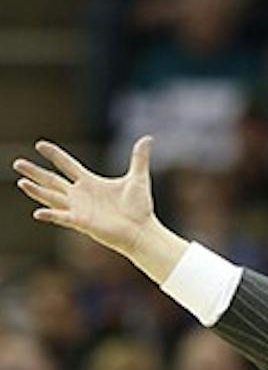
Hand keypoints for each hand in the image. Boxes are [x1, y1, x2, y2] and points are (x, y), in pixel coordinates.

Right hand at [15, 137, 185, 280]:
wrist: (143, 231)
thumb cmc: (140, 208)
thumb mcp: (138, 179)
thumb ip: (138, 159)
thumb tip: (148, 138)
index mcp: (90, 183)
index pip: (67, 165)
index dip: (54, 155)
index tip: (40, 144)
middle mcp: (81, 195)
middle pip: (52, 180)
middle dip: (35, 172)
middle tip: (17, 163)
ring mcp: (79, 209)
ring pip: (52, 197)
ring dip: (36, 190)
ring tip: (21, 182)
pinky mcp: (82, 223)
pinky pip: (63, 218)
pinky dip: (51, 215)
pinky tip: (38, 212)